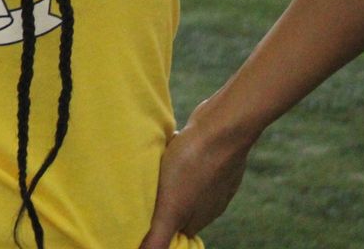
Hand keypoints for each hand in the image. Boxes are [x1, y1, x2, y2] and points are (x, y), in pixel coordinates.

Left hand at [138, 107, 255, 248]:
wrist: (223, 127)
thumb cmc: (194, 165)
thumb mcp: (171, 206)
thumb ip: (159, 237)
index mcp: (199, 219)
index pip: (174, 232)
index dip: (156, 227)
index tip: (140, 216)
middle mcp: (210, 202)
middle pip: (178, 207)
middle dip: (159, 201)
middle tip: (140, 190)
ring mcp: (214, 177)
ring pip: (183, 182)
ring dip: (167, 177)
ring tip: (151, 167)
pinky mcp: (213, 154)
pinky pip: (189, 158)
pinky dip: (176, 155)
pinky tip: (168, 145)